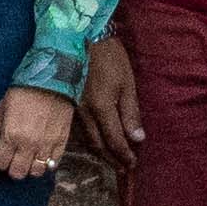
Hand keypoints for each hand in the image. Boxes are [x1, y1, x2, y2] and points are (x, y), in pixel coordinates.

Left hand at [0, 83, 77, 180]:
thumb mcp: (2, 106)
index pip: (0, 163)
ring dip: (30, 169)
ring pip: (36, 172)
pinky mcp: (61, 142)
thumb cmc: (23, 91)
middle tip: (11, 161)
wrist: (52, 80)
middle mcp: (29, 144)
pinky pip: (54, 164)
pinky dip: (47, 164)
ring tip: (27, 160)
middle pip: (18, 173)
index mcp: (11, 136)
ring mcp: (46, 145)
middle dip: (11, 170)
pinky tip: (41, 156)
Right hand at [77, 23, 142, 170]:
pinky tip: (96, 142)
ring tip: (111, 159)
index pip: (115, 140)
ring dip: (100, 152)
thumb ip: (131, 112)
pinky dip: (90, 140)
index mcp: (102, 108)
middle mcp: (85, 114)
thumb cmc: (109, 57)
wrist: (81, 37)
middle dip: (112, 158)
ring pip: (86, 139)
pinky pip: (79, 129)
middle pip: (98, 145)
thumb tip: (137, 138)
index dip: (124, 154)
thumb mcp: (127, 83)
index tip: (132, 164)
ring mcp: (73, 110)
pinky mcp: (68, 104)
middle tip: (123, 168)